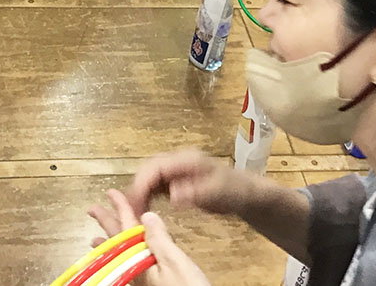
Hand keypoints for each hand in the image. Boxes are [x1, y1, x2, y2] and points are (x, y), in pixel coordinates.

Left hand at [89, 190, 211, 285]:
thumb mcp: (175, 262)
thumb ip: (159, 240)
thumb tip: (145, 215)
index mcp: (141, 259)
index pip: (127, 228)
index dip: (120, 208)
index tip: (110, 193)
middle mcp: (136, 270)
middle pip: (119, 242)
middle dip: (108, 223)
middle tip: (92, 209)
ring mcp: (142, 280)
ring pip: (123, 255)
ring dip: (111, 242)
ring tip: (95, 237)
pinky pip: (131, 266)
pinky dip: (126, 258)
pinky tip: (126, 260)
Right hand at [127, 149, 254, 216]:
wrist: (247, 192)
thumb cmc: (236, 191)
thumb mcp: (220, 193)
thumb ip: (198, 193)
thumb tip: (172, 196)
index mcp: (186, 160)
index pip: (155, 167)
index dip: (140, 184)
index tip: (133, 205)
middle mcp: (178, 161)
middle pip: (147, 170)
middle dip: (135, 190)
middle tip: (129, 213)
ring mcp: (176, 169)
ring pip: (148, 178)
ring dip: (138, 194)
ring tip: (134, 215)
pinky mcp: (176, 179)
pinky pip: (154, 185)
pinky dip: (146, 197)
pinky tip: (144, 212)